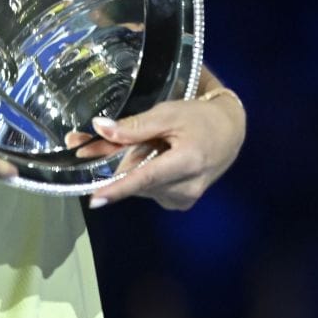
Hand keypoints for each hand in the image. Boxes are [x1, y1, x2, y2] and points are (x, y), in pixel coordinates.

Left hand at [74, 93, 245, 210]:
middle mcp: (186, 188)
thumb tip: (100, 128)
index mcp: (187, 162)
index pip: (146, 177)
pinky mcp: (181, 203)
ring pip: (140, 187)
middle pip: (137, 180)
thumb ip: (135, 125)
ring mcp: (184, 199)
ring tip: (138, 146)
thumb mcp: (170, 114)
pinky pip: (149, 190)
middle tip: (87, 145)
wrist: (230, 133)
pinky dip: (142, 175)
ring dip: (128, 169)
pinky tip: (152, 159)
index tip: (95, 200)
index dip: (118, 188)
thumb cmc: (200, 118)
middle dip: (111, 165)